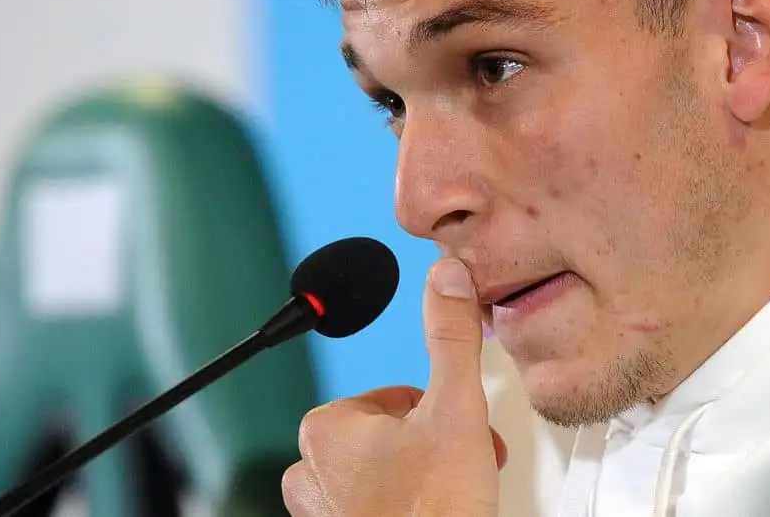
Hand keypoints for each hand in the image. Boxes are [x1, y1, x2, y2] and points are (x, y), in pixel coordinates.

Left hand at [282, 258, 507, 516]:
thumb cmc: (437, 512)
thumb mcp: (457, 407)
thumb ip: (450, 336)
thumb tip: (446, 276)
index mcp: (325, 429)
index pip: (390, 396)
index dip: (436, 411)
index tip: (457, 432)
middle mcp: (310, 474)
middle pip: (386, 435)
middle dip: (430, 445)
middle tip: (459, 465)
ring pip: (380, 474)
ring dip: (418, 476)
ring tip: (448, 493)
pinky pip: (374, 511)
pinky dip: (405, 510)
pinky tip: (436, 515)